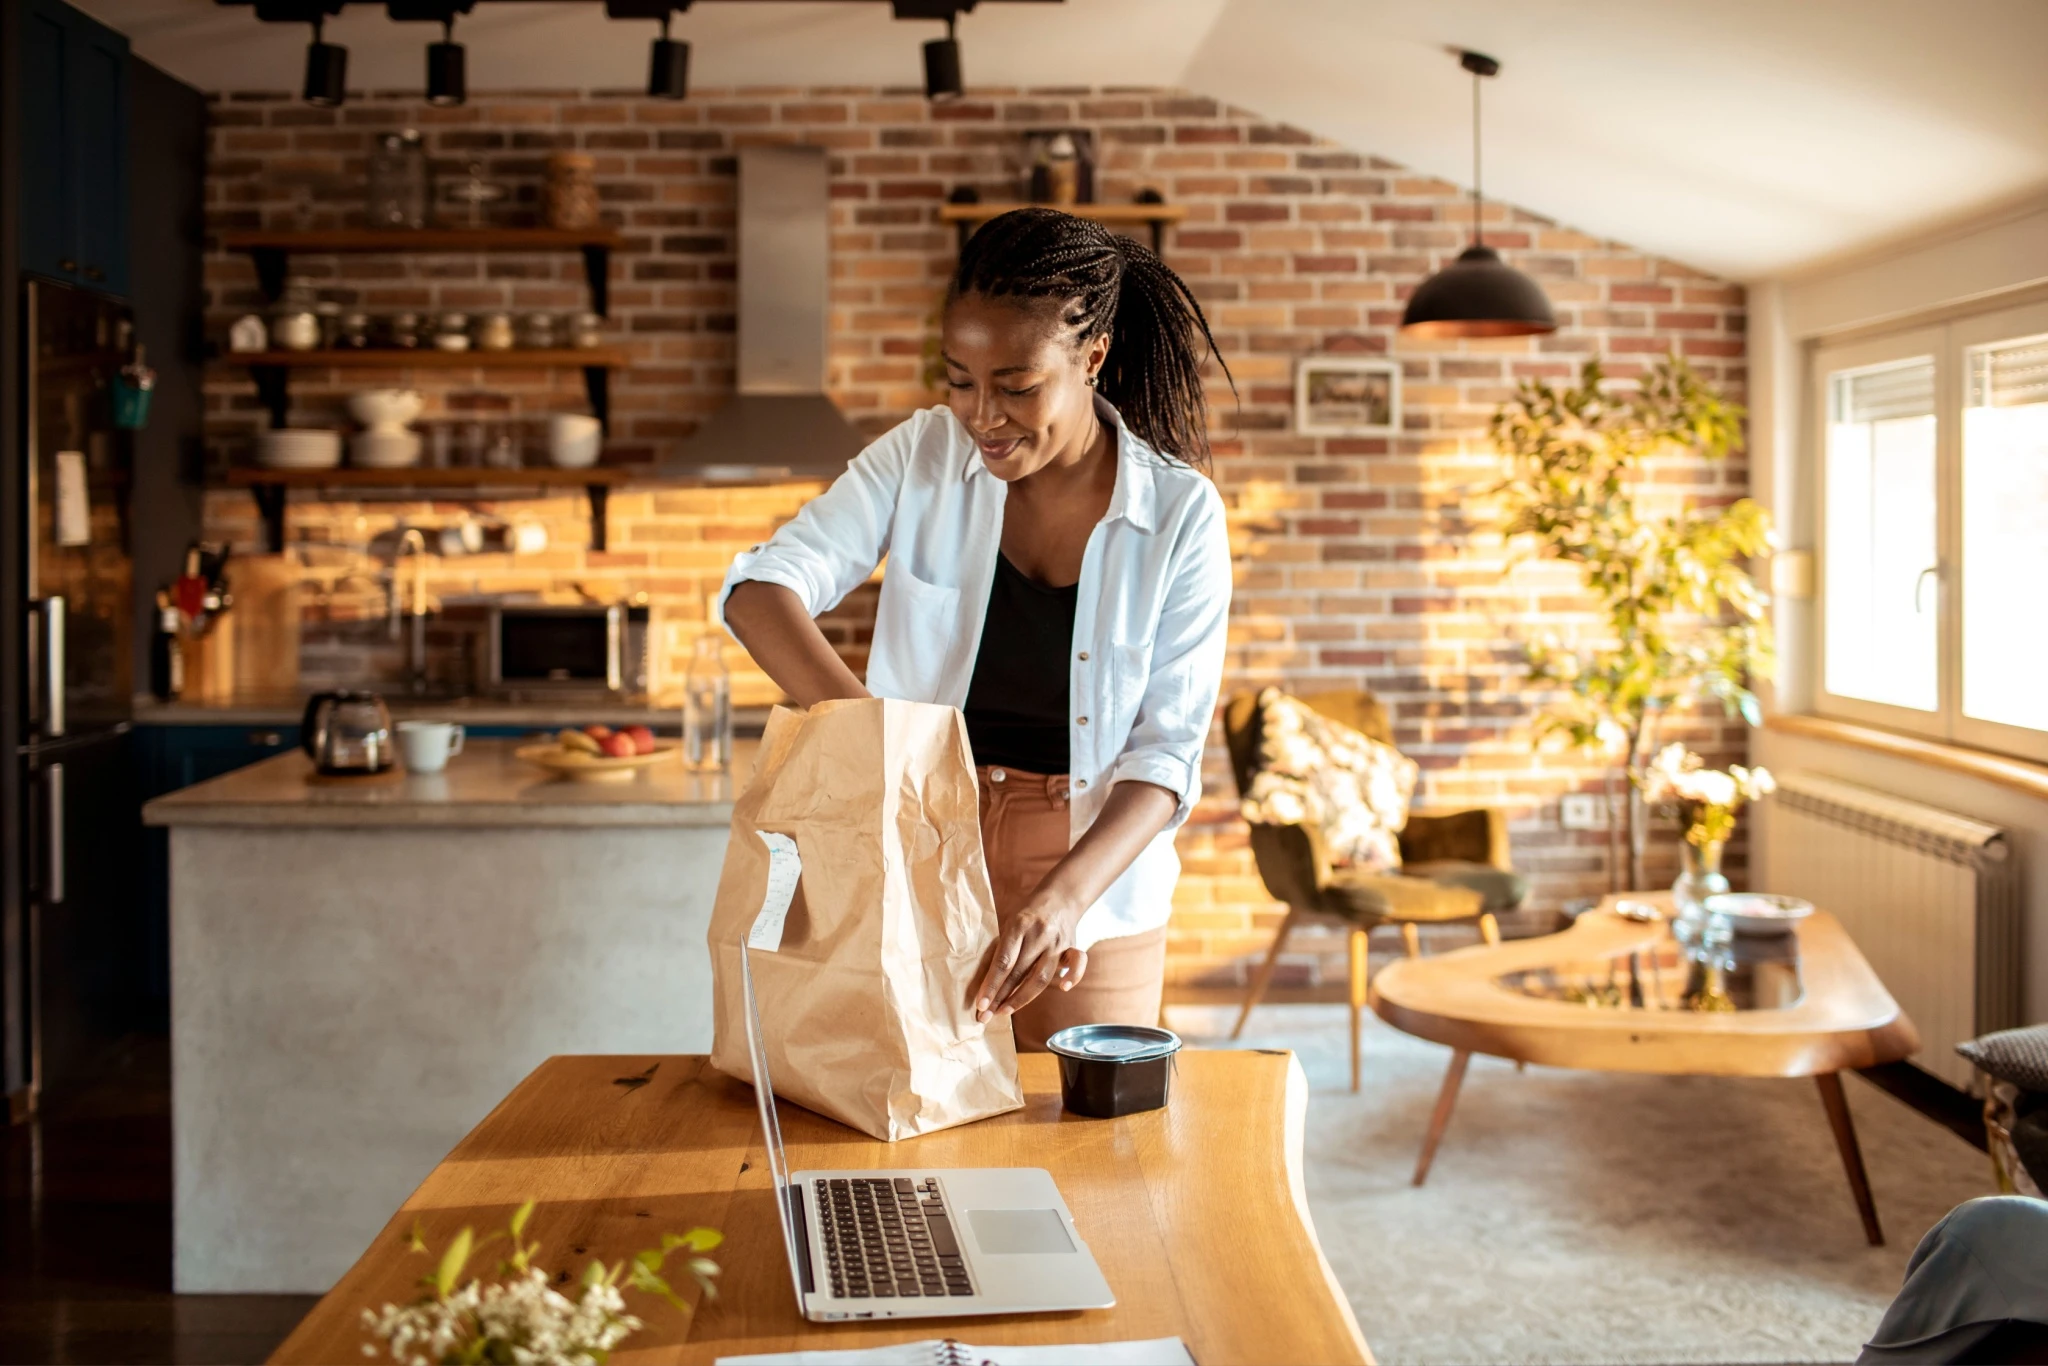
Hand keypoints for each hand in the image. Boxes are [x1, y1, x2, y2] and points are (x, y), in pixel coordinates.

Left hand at [974, 889, 1087, 1022]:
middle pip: (1018, 972)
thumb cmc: (1028, 914)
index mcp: (1019, 925)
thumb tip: (987, 983)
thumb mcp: (1011, 922)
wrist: (1061, 896)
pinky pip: (1078, 963)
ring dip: (1022, 998)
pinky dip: (1073, 976)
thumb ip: (1003, 948)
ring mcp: (1058, 941)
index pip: (1003, 961)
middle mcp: (1039, 934)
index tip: (980, 1004)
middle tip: (986, 1016)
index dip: (991, 985)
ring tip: (1005, 1011)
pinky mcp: (1073, 946)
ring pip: (1041, 976)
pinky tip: (1063, 988)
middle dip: (1000, 997)